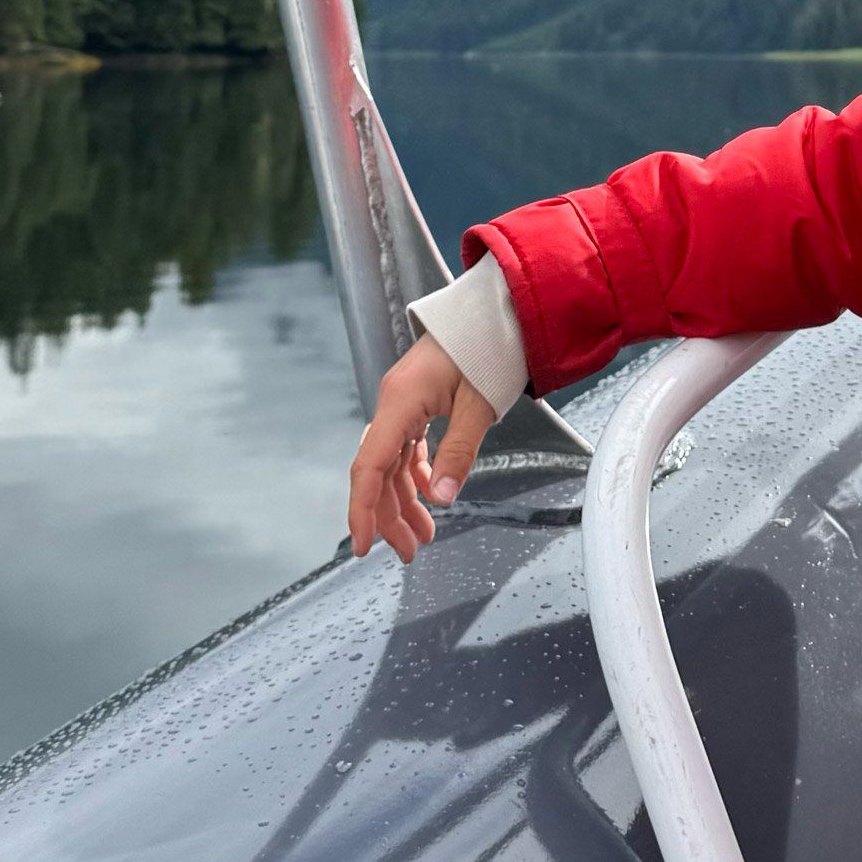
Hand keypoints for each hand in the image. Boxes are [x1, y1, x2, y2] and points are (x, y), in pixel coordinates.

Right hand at [347, 335, 495, 563]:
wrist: (500, 310)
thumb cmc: (489, 345)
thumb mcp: (479, 405)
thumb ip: (457, 453)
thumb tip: (440, 499)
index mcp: (400, 401)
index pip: (369, 467)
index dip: (362, 510)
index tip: (362, 545)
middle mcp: (394, 402)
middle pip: (378, 471)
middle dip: (390, 515)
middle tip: (409, 551)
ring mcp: (403, 401)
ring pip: (392, 463)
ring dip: (404, 500)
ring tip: (423, 535)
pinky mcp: (417, 401)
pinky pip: (406, 446)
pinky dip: (415, 474)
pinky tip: (430, 494)